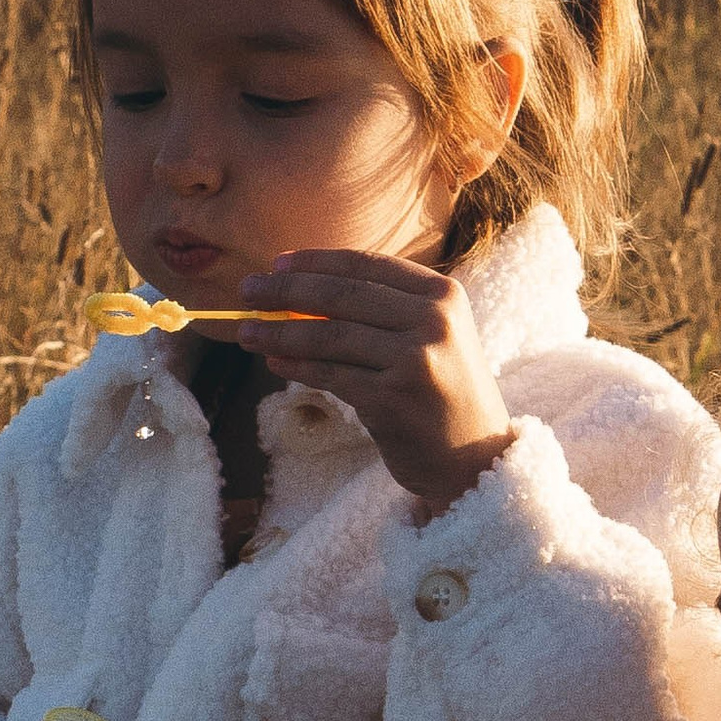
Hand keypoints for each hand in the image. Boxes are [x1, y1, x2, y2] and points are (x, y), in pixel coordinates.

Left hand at [226, 249, 511, 514]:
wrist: (474, 458)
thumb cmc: (442, 395)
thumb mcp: (429, 337)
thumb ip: (380, 311)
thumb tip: (298, 293)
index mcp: (442, 294)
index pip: (366, 265)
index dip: (316, 262)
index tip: (276, 264)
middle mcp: (433, 320)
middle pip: (342, 294)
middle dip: (285, 291)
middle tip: (247, 291)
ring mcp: (415, 359)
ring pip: (329, 336)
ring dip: (279, 333)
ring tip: (246, 332)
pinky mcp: (393, 398)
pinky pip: (330, 375)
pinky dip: (296, 367)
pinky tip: (273, 363)